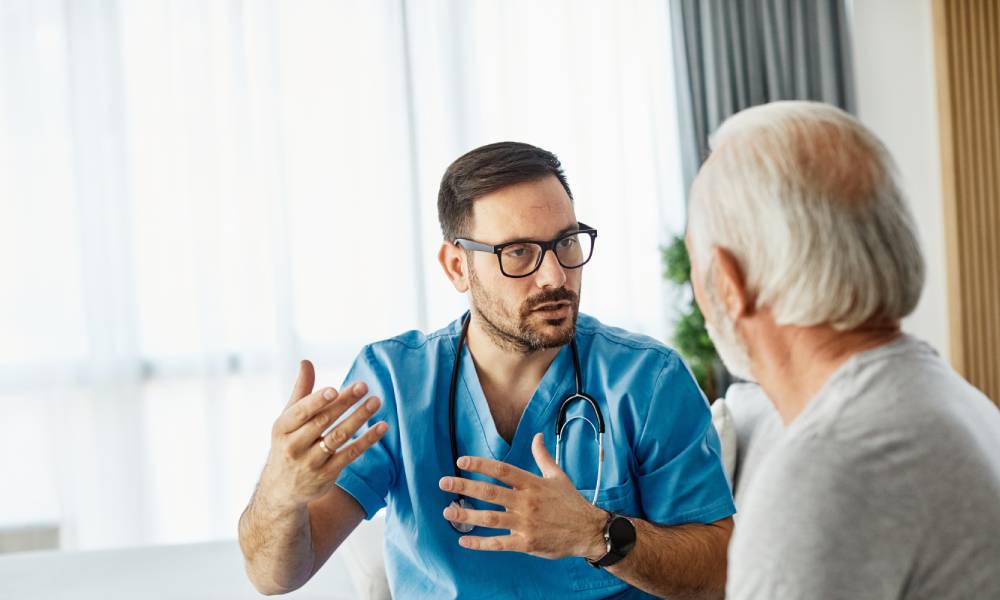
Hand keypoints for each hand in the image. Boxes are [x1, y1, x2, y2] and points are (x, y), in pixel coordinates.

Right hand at [257, 360, 387, 511]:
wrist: (281, 491)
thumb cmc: (288, 444)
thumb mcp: (288, 420)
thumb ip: (301, 392)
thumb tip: (306, 362)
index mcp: (282, 428)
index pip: (300, 412)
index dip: (317, 401)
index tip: (334, 389)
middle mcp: (294, 446)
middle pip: (323, 422)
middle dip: (344, 403)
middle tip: (363, 386)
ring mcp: (311, 462)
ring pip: (338, 438)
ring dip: (359, 419)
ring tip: (375, 401)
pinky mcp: (327, 475)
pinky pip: (350, 455)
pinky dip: (366, 440)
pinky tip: (381, 427)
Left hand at [438, 432, 608, 560]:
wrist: (588, 530)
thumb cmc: (571, 502)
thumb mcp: (558, 476)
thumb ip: (543, 456)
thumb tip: (537, 436)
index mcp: (532, 483)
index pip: (501, 470)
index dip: (480, 464)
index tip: (461, 461)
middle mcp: (526, 502)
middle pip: (490, 492)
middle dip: (464, 486)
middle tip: (444, 482)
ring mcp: (526, 523)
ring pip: (490, 518)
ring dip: (467, 515)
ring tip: (448, 511)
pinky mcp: (527, 543)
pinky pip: (499, 543)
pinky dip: (480, 543)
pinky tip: (464, 540)